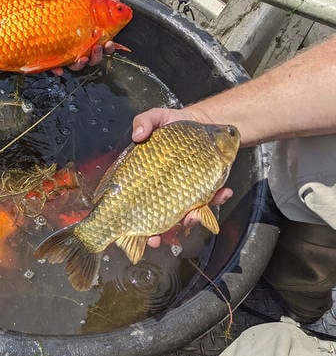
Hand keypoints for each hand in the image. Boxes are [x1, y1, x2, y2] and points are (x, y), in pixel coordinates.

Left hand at [51, 0, 123, 75]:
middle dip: (97, 55)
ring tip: (82, 57)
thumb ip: (99, 6)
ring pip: (77, 66)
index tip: (109, 43)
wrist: (44, 20)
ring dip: (81, 64)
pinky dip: (58, 69)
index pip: (104, 48)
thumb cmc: (69, 16)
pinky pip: (56, 67)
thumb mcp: (85, 9)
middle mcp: (81, 50)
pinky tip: (59, 70)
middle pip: (93, 59)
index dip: (108, 48)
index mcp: (90, 41)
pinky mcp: (55, 59)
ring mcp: (68, 56)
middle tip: (96, 47)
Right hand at [132, 107, 233, 247]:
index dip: (132, 223)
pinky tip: (223, 192)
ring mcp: (183, 192)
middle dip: (157, 234)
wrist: (204, 123)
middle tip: (158, 238)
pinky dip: (217, 200)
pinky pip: (210, 201)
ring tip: (195, 214)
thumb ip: (145, 121)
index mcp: (144, 178)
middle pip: (156, 218)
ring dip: (190, 220)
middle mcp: (162, 190)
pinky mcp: (203, 189)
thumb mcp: (157, 117)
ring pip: (184, 215)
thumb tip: (137, 136)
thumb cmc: (175, 123)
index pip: (134, 204)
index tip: (135, 232)